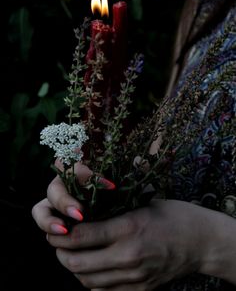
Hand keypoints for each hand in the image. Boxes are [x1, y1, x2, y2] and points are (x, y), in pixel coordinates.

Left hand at [32, 164, 235, 288]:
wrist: (202, 242)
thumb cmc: (174, 216)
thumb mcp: (144, 203)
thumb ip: (114, 210)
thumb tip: (85, 211)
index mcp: (129, 228)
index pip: (82, 236)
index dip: (61, 233)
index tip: (54, 228)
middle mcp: (129, 256)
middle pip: (78, 264)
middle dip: (60, 254)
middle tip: (58, 242)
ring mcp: (134, 277)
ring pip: (87, 281)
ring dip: (73, 268)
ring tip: (71, 254)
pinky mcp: (140, 290)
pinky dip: (90, 281)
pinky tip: (91, 268)